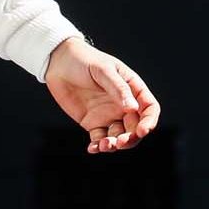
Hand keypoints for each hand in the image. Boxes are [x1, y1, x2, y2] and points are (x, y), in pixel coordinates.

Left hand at [44, 37, 160, 153]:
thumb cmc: (84, 60)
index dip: (149, 121)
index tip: (142, 131)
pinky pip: (100, 139)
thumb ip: (118, 89)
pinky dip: (98, 146)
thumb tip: (133, 108)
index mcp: (132, 88)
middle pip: (135, 127)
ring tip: (104, 145)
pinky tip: (93, 148)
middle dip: (131, 138)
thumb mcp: (103, 70)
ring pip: (119, 136)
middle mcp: (123, 104)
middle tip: (120, 142)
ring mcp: (108, 115)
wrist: (59, 63)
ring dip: (115, 145)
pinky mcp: (92, 123)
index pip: (149, 108)